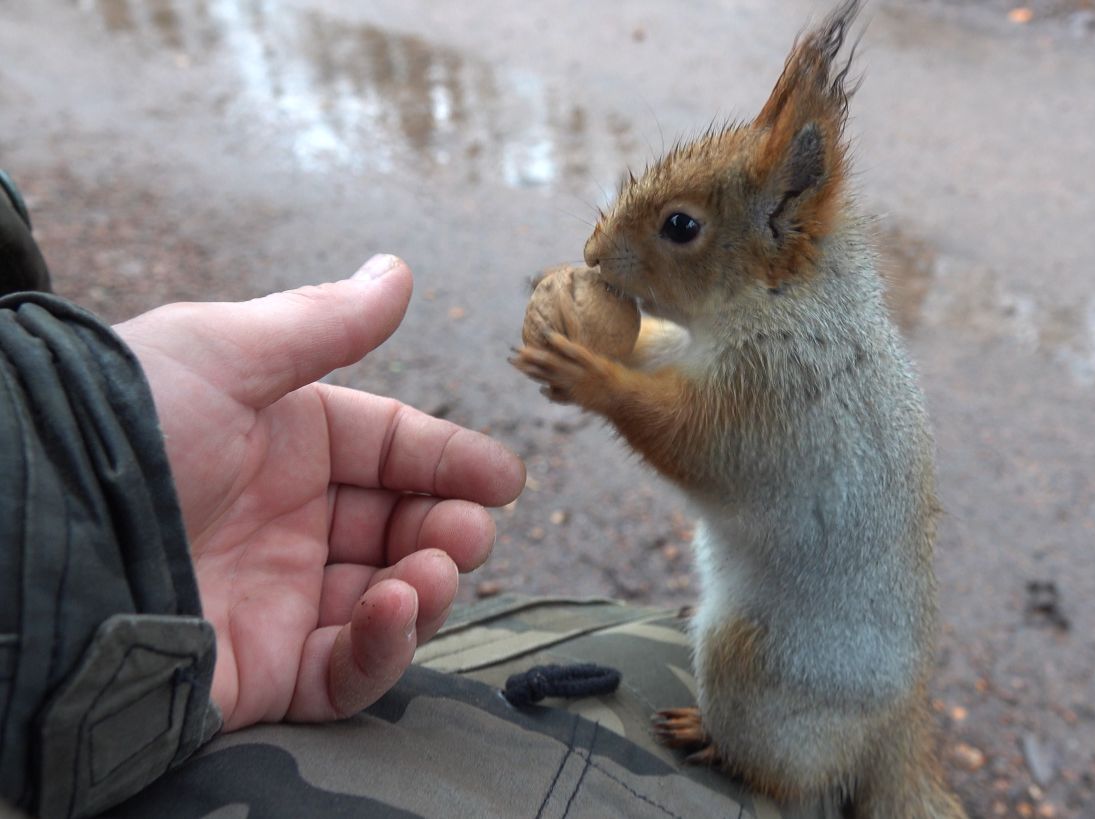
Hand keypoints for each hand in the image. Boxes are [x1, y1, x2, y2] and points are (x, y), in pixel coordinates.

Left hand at [115, 255, 524, 730]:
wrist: (37, 538)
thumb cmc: (124, 429)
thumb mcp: (222, 354)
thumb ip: (324, 322)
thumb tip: (398, 272)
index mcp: (280, 443)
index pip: (389, 450)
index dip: (450, 461)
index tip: (503, 480)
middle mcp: (284, 521)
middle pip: (401, 527)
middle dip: (448, 527)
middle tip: (467, 531)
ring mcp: (277, 600)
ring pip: (389, 602)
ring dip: (429, 586)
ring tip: (429, 570)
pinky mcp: (264, 672)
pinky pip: (349, 674)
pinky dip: (388, 649)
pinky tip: (393, 610)